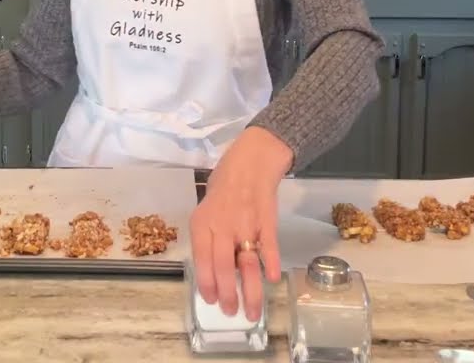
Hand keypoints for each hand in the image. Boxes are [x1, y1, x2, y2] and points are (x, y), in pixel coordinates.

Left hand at [189, 127, 292, 321]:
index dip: (206, 283)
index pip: (202, 259)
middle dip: (227, 294)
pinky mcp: (267, 221)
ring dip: (251, 290)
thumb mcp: (205, 209)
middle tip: (231, 312)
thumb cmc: (224, 186)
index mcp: (203, 223)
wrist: (251, 161)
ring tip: (253, 311)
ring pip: (247, 263)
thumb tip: (211, 270)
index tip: (210, 301)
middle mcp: (222, 225)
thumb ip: (207, 237)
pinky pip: (269, 245)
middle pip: (223, 266)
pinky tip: (272, 279)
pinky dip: (271, 263)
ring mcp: (246, 223)